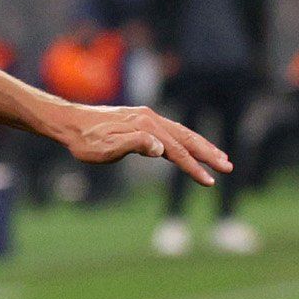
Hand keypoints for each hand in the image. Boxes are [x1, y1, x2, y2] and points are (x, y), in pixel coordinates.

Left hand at [48, 103, 231, 185]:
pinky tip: (191, 149)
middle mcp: (151, 118)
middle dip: (208, 153)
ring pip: (182, 133)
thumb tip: (160, 148)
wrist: (69, 123)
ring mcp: (148, 118)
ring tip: (219, 158)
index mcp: (146, 126)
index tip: (209, 180)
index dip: (194, 166)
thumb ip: (133, 145)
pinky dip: (186, 141)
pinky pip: (171, 132)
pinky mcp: (142, 121)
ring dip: (201, 146)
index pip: (176, 150)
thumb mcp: (104, 148)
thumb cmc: (85, 140)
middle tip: (228, 167)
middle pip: (187, 138)